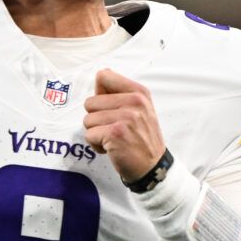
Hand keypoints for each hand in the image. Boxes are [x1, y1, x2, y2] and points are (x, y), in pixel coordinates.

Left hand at [84, 68, 166, 182]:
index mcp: (139, 92)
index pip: (103, 76)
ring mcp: (125, 117)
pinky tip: (112, 148)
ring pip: (87, 120)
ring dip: (96, 133)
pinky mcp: (115, 133)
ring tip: (114, 139)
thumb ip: (121, 92)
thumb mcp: (140, 108)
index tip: (110, 108)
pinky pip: (89, 135)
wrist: (153, 166)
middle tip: (115, 129)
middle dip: (96, 119)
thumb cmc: (141, 137)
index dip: (99, 94)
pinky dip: (96, 145)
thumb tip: (101, 73)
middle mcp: (134, 101)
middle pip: (90, 102)